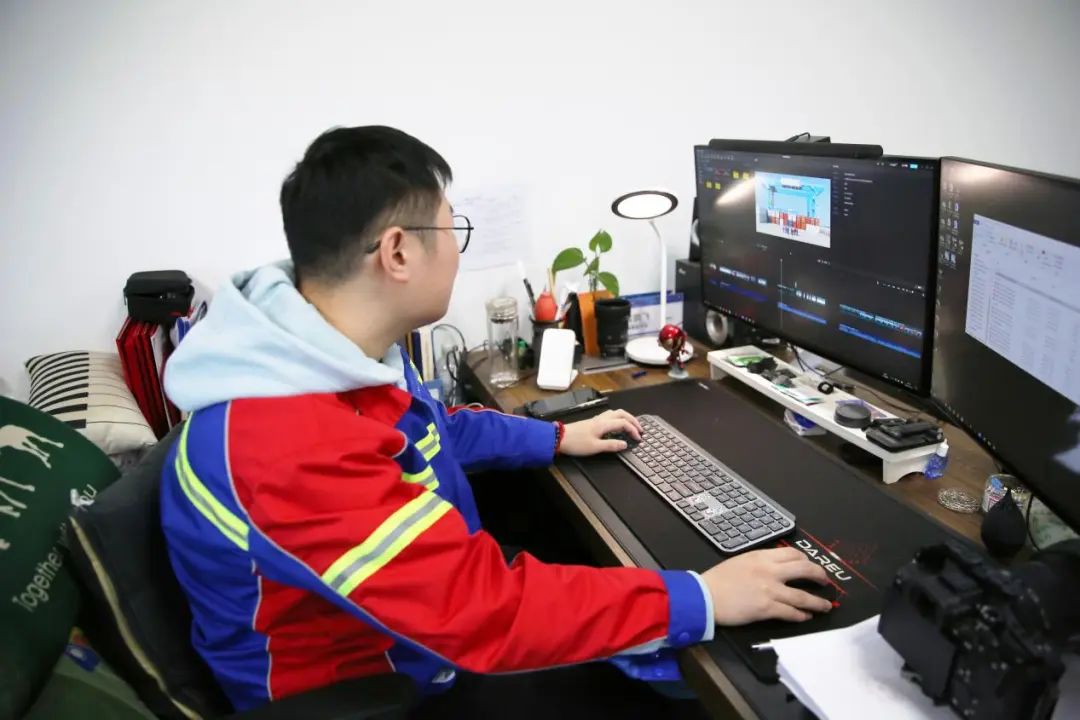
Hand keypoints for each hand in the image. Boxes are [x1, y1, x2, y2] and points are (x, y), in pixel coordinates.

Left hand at [558, 410, 642, 455]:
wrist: (559, 437)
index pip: (624, 423)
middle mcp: (601, 419)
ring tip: (631, 425)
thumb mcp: (595, 447)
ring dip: (625, 418)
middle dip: (633, 420)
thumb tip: (624, 444)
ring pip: (615, 413)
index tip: (638, 438)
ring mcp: (596, 419)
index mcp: (603, 424)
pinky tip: (616, 426)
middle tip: (640, 428)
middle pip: (621, 414)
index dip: (633, 430)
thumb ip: (611, 445)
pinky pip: (609, 416)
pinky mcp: (591, 422)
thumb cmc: (575, 443)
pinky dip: (617, 419)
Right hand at [701, 547, 832, 624]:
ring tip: (825, 606)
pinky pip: (791, 612)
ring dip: (817, 602)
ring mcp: (770, 590)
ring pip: (803, 596)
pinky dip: (801, 615)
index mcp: (762, 556)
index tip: (810, 566)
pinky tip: (806, 617)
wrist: (704, 595)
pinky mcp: (766, 608)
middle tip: (825, 582)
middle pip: (805, 570)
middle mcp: (770, 571)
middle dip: (819, 576)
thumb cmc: (718, 579)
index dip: (806, 560)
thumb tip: (774, 568)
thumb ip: (759, 563)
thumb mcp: (740, 561)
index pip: (793, 554)